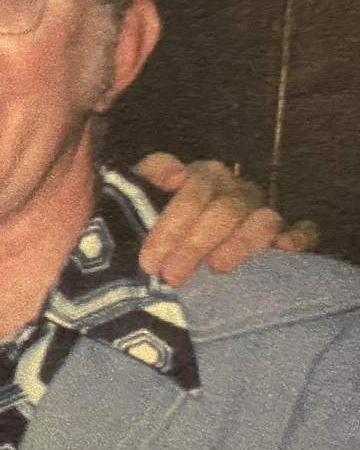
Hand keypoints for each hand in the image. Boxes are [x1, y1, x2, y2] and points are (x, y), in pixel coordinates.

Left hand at [133, 152, 318, 286]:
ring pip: (262, 220)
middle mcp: (237, 190)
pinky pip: (304, 231)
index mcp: (206, 174)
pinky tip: (284, 249)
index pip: (193, 190)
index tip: (150, 260)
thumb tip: (171, 174)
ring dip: (240, 245)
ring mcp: (263, 210)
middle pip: (224, 210)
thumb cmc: (163, 215)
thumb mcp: (145, 190)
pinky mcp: (287, 232)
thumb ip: (150, 174)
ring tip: (218, 268)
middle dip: (195, 245)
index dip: (170, 225)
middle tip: (172, 276)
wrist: (183, 237)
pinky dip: (299, 237)